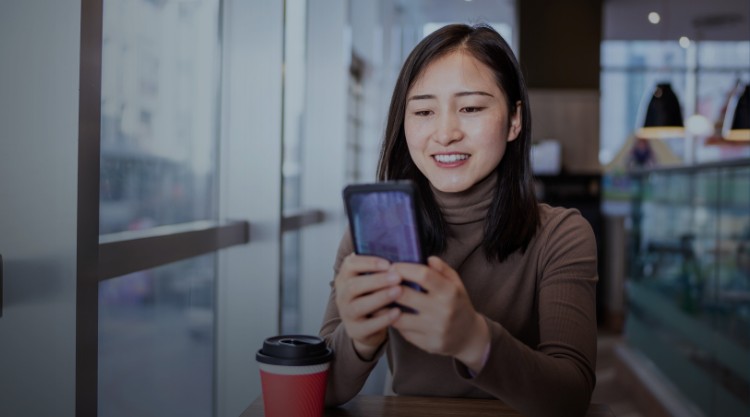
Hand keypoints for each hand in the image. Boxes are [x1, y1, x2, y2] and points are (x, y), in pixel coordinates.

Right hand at [334, 253, 403, 359]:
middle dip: (377, 280)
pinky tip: (398, 313)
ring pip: (359, 305)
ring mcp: (346, 313)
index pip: (350, 265)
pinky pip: (368, 325)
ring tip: (399, 291)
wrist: (366, 327)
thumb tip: (400, 249)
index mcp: (345, 277)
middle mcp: (342, 294)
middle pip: (354, 285)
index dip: (369, 263)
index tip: (388, 263)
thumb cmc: (372, 297)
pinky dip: (383, 319)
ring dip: (380, 297)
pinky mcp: (355, 330)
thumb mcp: (372, 281)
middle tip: (397, 277)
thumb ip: (379, 268)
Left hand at [391, 256, 489, 372]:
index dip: (403, 269)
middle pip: (405, 294)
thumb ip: (443, 269)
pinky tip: (389, 315)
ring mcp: (434, 329)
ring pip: (398, 317)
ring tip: (379, 299)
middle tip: (380, 282)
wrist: (469, 337)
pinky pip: (403, 332)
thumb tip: (428, 258)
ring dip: (385, 307)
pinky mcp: (427, 344)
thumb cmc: (458, 304)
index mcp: (450, 291)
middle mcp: (442, 310)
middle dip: (388, 286)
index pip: (422, 275)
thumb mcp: (456, 284)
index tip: (392, 267)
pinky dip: (394, 322)